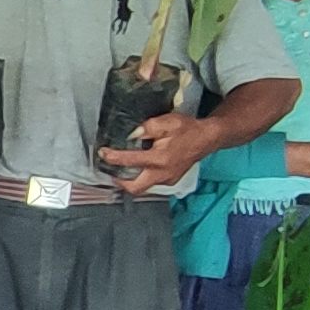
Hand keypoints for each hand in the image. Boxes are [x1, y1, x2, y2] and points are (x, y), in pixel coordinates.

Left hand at [97, 106, 212, 196]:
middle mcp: (163, 174)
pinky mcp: (170, 180)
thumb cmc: (188, 129)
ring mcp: (167, 180)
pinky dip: (141, 177)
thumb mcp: (168, 121)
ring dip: (129, 180)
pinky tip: (137, 167)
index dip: (113, 158)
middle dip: (119, 180)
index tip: (103, 153)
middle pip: (134, 188)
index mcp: (160, 159)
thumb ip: (149, 126)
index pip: (131, 162)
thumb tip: (132, 134)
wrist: (206, 139)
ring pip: (143, 187)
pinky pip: (151, 183)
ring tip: (120, 168)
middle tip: (109, 169)